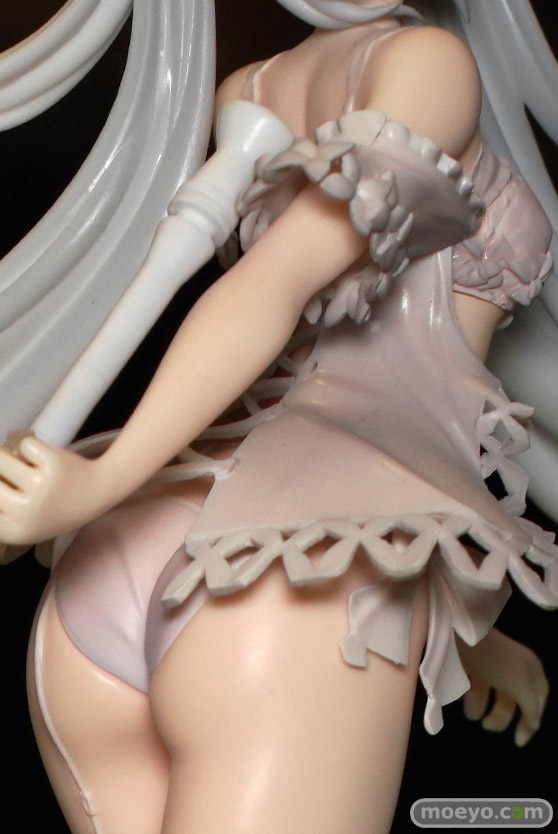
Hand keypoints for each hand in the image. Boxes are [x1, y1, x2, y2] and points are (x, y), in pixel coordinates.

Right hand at [0, 436, 103, 544]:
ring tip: (26, 464)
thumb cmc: (57, 505)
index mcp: (17, 532)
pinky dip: (30, 447)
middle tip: (13, 470)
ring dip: (9, 455)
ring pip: (1, 458)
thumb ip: (3, 511)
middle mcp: (27, 512)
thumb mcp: (27, 522)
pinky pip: (24, 445)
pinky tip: (43, 458)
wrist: (98, 491)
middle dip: (0, 470)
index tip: (7, 486)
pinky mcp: (53, 464)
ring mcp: (41, 487)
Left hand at [458, 629, 548, 746]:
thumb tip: (535, 724)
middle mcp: (514, 666)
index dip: (531, 719)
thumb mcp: (520, 686)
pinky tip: (463, 694)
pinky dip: (469, 694)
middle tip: (487, 727)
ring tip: (471, 713)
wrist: (460, 633)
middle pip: (513, 701)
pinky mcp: (472, 663)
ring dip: (481, 707)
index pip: (538, 699)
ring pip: (490, 695)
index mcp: (531, 668)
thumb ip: (530, 707)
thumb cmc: (495, 661)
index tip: (519, 740)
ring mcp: (492, 664)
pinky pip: (474, 685)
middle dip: (500, 716)